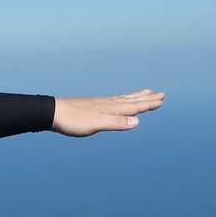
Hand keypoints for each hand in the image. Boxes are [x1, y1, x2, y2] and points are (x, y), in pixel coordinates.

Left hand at [51, 89, 165, 136]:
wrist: (53, 113)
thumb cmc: (73, 121)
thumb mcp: (96, 124)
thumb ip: (116, 123)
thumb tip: (137, 121)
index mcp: (111, 109)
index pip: (134, 107)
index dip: (148, 104)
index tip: (162, 99)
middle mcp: (108, 104)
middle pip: (131, 101)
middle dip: (146, 99)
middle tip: (161, 94)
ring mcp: (100, 104)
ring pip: (123, 100)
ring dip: (136, 97)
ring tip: (146, 93)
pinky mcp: (92, 107)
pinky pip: (113, 102)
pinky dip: (121, 100)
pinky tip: (118, 101)